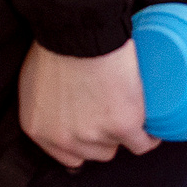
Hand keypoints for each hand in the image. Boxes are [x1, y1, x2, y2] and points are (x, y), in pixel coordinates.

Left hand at [19, 39, 158, 169]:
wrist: (78, 31)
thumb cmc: (54, 46)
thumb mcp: (34, 81)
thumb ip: (42, 103)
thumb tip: (57, 108)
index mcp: (39, 129)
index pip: (65, 155)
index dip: (82, 144)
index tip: (92, 133)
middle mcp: (64, 138)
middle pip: (92, 153)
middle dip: (102, 138)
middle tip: (110, 115)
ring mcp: (94, 135)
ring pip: (117, 147)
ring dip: (124, 136)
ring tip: (130, 116)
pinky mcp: (122, 126)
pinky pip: (142, 143)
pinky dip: (149, 138)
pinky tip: (152, 131)